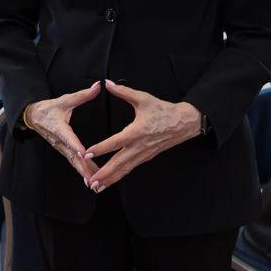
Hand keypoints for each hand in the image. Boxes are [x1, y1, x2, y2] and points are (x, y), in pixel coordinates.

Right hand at [24, 81, 101, 182]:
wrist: (33, 116)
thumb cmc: (50, 108)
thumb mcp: (65, 99)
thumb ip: (82, 95)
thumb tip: (98, 86)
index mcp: (59, 127)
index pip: (68, 137)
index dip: (75, 145)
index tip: (83, 153)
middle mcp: (60, 140)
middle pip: (72, 156)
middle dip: (82, 168)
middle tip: (93, 179)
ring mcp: (61, 147)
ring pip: (73, 161)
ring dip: (83, 172)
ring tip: (94, 184)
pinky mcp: (63, 150)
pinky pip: (73, 161)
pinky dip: (81, 170)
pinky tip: (89, 179)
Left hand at [83, 80, 200, 192]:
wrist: (183, 123)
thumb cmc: (163, 110)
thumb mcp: (143, 98)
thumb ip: (123, 92)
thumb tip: (107, 83)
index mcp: (137, 131)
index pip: (116, 142)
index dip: (101, 148)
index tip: (87, 154)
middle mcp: (140, 145)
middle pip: (119, 162)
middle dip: (104, 173)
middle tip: (90, 181)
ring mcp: (144, 153)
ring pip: (125, 169)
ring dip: (110, 179)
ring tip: (96, 187)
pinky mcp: (146, 157)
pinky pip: (131, 168)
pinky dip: (120, 175)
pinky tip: (110, 181)